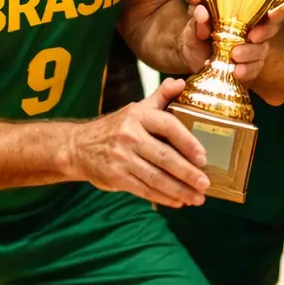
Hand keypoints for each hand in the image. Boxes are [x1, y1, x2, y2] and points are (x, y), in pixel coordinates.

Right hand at [69, 78, 209, 207]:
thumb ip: (160, 97)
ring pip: (156, 177)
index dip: (188, 142)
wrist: (78, 146)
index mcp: (137, 115)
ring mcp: (121, 157)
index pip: (168, 125)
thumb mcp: (135, 109)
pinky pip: (144, 190)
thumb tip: (182, 82)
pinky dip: (163, 198)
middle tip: (205, 183)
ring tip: (197, 198)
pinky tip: (178, 202)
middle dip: (188, 172)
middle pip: (164, 156)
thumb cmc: (115, 127)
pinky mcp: (115, 177)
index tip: (204, 157)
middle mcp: (129, 135)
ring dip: (179, 190)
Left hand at [175, 0, 281, 82]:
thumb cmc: (196, 37)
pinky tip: (237, 72)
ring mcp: (253, 50)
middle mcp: (252, 31)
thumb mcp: (194, 27)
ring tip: (235, 56)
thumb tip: (202, 11)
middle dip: (264, 32)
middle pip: (270, 27)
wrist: (191, 61)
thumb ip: (199, 20)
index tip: (271, 13)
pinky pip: (254, 69)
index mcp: (242, 15)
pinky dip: (246, 70)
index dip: (275, 10)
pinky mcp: (250, 68)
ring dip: (250, 53)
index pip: (264, 8)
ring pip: (262, 49)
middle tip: (252, 37)